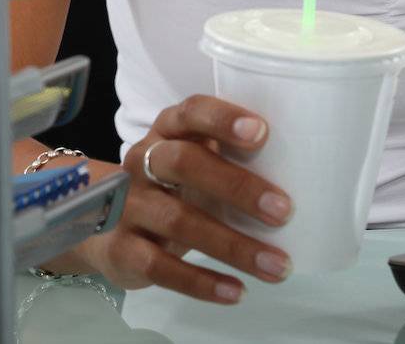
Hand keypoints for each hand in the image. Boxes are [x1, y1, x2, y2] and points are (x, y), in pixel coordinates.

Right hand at [67, 95, 293, 302]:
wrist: (100, 223)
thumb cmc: (170, 186)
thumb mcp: (193, 162)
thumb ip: (230, 159)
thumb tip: (304, 174)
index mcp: (166, 132)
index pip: (190, 113)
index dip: (222, 119)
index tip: (262, 132)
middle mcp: (142, 161)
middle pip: (183, 163)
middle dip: (237, 186)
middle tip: (284, 211)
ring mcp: (128, 205)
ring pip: (178, 221)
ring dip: (233, 246)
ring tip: (277, 265)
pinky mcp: (122, 249)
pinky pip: (160, 267)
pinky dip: (201, 282)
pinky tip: (235, 291)